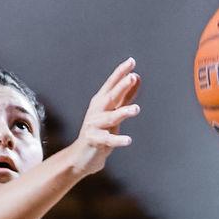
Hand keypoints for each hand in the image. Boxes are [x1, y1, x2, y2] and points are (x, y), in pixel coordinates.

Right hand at [70, 57, 140, 175]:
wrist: (81, 157)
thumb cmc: (99, 133)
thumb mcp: (113, 112)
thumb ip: (125, 96)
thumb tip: (137, 78)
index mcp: (101, 102)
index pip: (111, 84)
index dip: (121, 73)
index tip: (131, 62)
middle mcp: (96, 111)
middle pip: (110, 97)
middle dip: (121, 87)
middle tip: (132, 77)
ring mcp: (94, 126)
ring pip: (110, 117)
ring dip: (123, 112)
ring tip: (136, 109)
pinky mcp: (94, 141)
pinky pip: (108, 140)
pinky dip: (118, 140)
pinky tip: (128, 140)